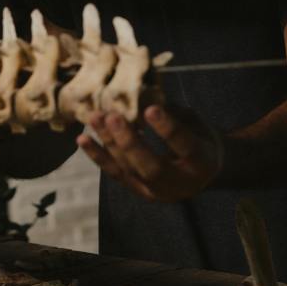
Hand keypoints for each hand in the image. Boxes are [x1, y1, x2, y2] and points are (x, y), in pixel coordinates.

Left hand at [78, 105, 221, 202]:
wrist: (204, 172)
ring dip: (109, 143)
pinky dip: (98, 156)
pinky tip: (83, 139)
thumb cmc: (201, 139)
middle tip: (113, 117)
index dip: (166, 128)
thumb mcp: (197, 124)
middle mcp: (179, 183)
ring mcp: (157, 192)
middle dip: (130, 142)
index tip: (150, 109)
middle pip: (151, 166)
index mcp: (202, 163)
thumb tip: (147, 93)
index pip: (183, 145)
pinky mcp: (139, 191)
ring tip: (95, 119)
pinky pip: (116, 175)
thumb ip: (175, 114)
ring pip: (129, 170)